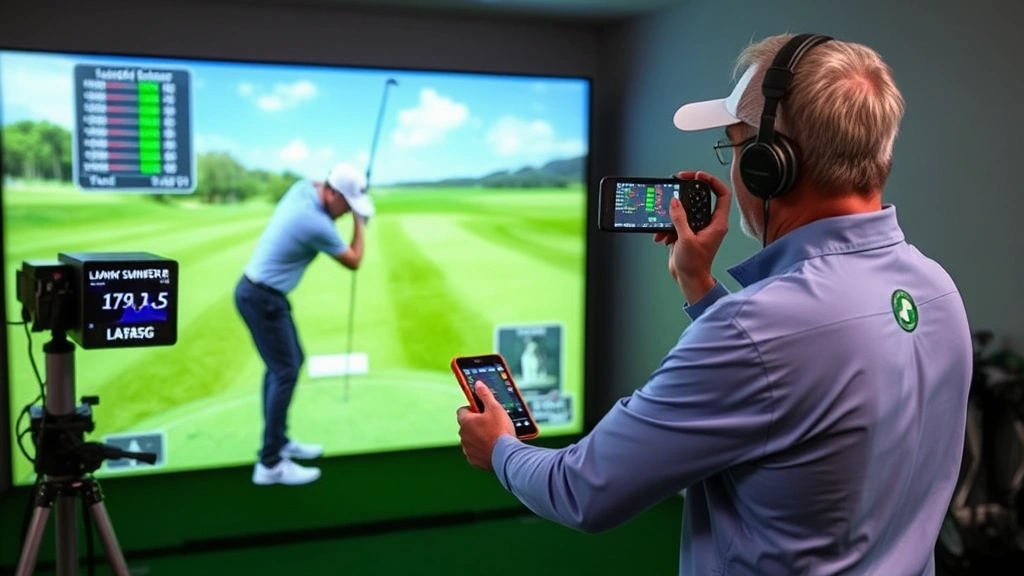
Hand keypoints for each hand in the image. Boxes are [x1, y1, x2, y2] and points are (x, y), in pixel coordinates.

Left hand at [456, 382, 515, 470]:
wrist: (506, 456)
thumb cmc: (501, 431)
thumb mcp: (495, 408)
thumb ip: (485, 395)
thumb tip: (477, 384)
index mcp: (466, 421)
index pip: (462, 410)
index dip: (472, 409)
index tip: (482, 411)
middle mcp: (463, 436)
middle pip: (466, 425)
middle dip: (476, 424)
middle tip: (491, 424)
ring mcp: (467, 449)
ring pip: (470, 439)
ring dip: (478, 437)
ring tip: (493, 437)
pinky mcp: (473, 460)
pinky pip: (474, 452)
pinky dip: (481, 450)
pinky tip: (492, 448)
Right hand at [652, 171, 731, 303]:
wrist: (688, 280)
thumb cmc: (695, 265)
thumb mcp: (686, 239)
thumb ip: (680, 218)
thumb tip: (675, 202)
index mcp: (717, 224)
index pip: (722, 194)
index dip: (712, 181)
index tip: (698, 175)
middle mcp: (710, 224)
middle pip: (701, 198)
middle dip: (686, 193)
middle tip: (677, 183)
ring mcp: (698, 228)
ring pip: (685, 211)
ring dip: (672, 216)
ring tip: (665, 224)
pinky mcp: (687, 233)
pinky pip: (677, 222)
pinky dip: (667, 228)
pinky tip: (663, 236)